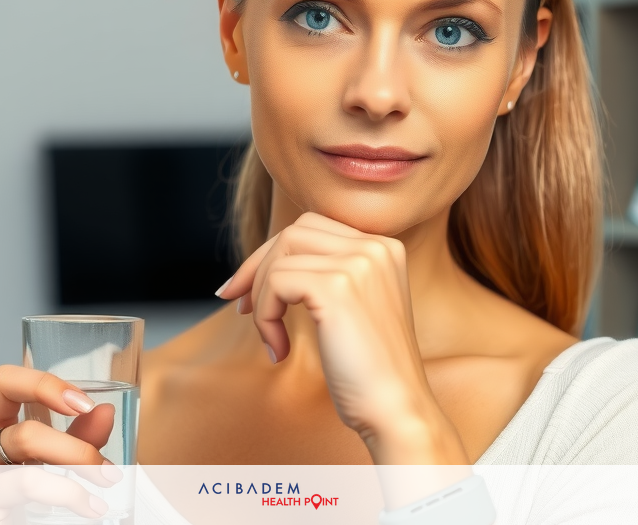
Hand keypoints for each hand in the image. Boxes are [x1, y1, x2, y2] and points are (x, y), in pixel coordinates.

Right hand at [0, 365, 123, 520]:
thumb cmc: (27, 494)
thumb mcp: (57, 456)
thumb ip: (80, 435)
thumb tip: (106, 412)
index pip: (4, 382)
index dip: (44, 385)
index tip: (84, 404)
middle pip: (25, 435)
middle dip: (76, 450)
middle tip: (108, 468)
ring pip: (27, 475)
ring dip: (74, 481)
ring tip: (106, 485)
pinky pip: (27, 498)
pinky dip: (66, 498)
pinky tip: (89, 507)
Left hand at [216, 212, 469, 464]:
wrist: (397, 410)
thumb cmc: (369, 371)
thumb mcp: (352, 309)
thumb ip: (326, 277)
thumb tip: (261, 264)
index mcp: (383, 248)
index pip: (311, 228)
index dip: (272, 256)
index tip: (248, 292)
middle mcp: (376, 246)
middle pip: (293, 233)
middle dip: (257, 266)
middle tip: (240, 306)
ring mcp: (359, 263)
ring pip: (280, 257)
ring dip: (262, 298)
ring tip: (272, 337)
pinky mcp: (337, 287)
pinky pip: (276, 283)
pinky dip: (266, 317)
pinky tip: (280, 350)